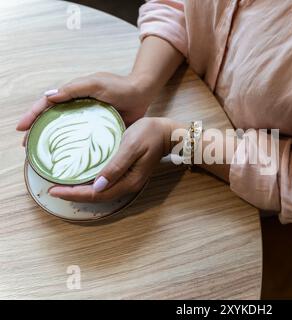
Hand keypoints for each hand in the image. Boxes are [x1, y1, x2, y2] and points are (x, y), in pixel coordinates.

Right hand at [16, 72, 155, 143]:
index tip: (21, 128)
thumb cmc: (120, 86)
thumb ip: (74, 89)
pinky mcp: (99, 130)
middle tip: (27, 147)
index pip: (47, 105)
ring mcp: (88, 119)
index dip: (33, 115)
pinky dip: (73, 148)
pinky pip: (83, 140)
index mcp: (73, 95)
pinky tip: (68, 159)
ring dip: (52, 142)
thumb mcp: (95, 84)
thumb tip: (48, 97)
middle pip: (52, 120)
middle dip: (38, 131)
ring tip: (42, 155)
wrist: (142, 93)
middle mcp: (78, 107)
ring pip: (65, 132)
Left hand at [48, 117, 174, 201]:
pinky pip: (106, 185)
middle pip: (97, 197)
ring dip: (81, 192)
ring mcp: (128, 181)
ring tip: (63, 186)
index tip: (54, 190)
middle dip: (74, 195)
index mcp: (129, 181)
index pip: (96, 194)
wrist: (168, 133)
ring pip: (100, 193)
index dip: (74, 194)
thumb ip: (116, 165)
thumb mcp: (131, 146)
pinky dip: (90, 185)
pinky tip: (81, 178)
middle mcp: (128, 185)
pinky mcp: (127, 175)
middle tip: (52, 189)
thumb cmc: (150, 134)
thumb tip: (97, 185)